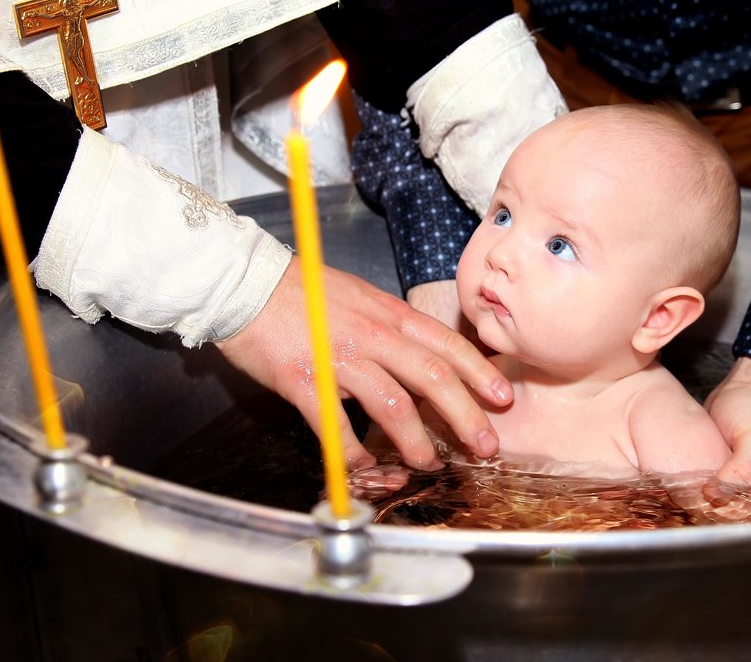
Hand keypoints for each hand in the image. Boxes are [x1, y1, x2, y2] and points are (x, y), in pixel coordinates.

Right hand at [216, 261, 511, 470]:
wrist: (246, 284)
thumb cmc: (303, 292)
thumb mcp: (361, 298)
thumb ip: (392, 327)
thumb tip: (424, 356)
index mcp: (389, 314)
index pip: (447, 344)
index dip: (480, 374)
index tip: (503, 399)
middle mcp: (372, 335)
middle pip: (433, 378)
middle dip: (465, 415)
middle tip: (486, 446)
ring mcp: (339, 358)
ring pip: (393, 406)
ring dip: (415, 441)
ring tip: (428, 464)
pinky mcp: (303, 381)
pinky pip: (336, 426)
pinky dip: (353, 452)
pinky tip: (364, 466)